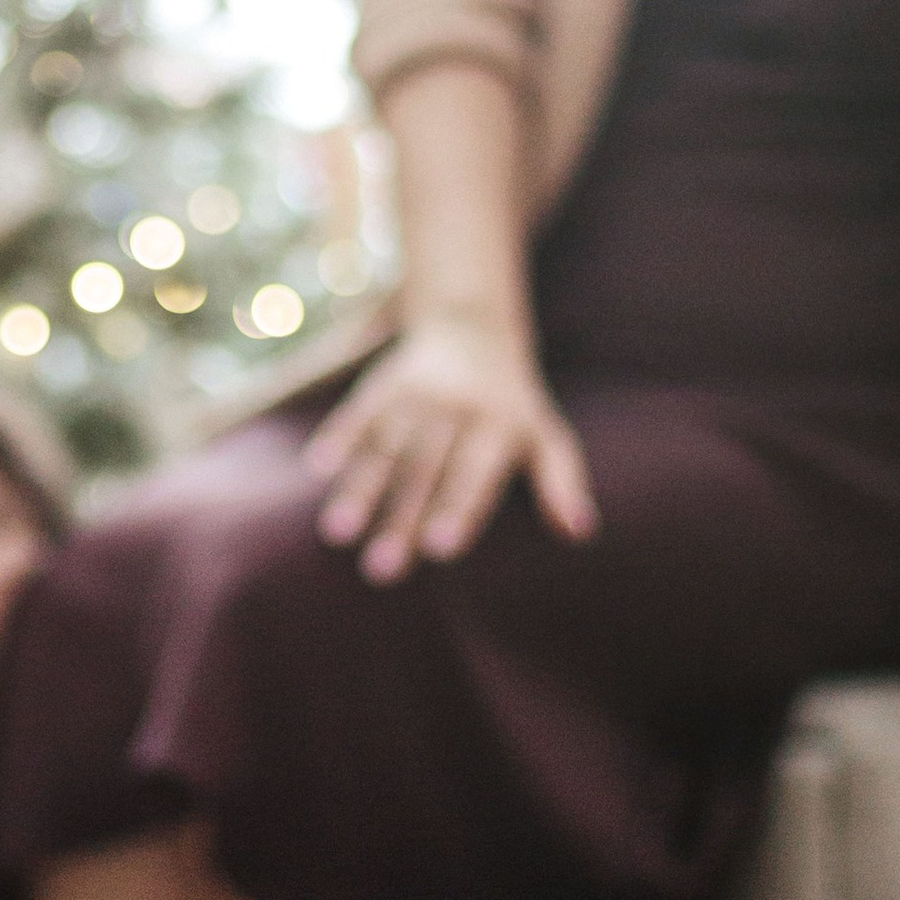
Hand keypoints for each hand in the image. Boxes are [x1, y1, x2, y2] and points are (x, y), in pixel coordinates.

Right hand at [307, 316, 597, 584]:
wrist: (473, 328)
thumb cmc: (513, 404)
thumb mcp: (546, 435)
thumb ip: (561, 480)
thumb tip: (581, 533)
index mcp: (499, 425)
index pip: (475, 474)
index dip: (457, 510)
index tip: (438, 550)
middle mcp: (455, 409)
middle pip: (424, 471)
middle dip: (400, 519)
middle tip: (381, 571)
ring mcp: (415, 395)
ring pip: (385, 447)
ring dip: (360, 490)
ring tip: (338, 534)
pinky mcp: (383, 386)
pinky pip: (358, 413)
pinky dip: (337, 438)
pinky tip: (318, 470)